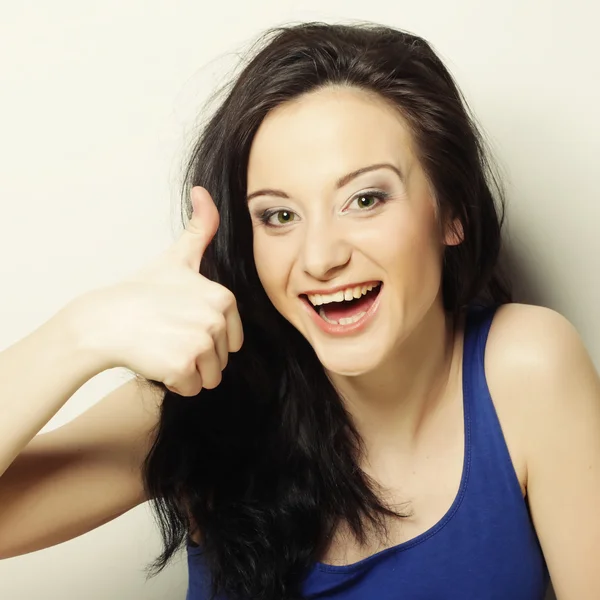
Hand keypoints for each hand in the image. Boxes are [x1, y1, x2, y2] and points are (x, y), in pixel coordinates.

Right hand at [72, 186, 243, 395]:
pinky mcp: (184, 366)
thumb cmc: (141, 293)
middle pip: (222, 359)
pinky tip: (157, 361)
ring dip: (188, 371)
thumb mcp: (176, 259)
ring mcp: (201, 343)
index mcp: (223, 297)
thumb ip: (199, 229)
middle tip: (169, 335)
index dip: (207, 336)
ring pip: (210, 377)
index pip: (232, 339)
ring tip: (164, 347)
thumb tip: (203, 191)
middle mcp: (217, 319)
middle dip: (198, 356)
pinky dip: (176, 383)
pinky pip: (193, 389)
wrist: (104, 320)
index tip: (182, 322)